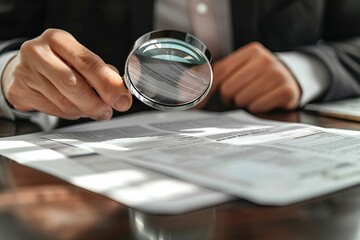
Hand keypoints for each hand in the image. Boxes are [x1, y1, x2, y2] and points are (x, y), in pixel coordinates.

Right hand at [1, 28, 131, 119]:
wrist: (24, 69)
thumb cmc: (59, 63)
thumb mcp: (78, 59)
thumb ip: (102, 73)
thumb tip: (121, 93)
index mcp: (57, 39)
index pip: (87, 61)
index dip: (108, 83)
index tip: (122, 99)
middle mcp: (38, 52)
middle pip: (73, 84)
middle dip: (96, 103)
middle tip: (107, 111)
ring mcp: (25, 72)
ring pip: (63, 102)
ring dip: (84, 111)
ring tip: (92, 110)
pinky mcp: (20, 92)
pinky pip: (53, 111)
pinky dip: (70, 115)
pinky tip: (73, 109)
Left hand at [198, 42, 300, 112]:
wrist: (291, 80)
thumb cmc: (259, 77)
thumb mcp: (241, 69)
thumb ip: (217, 75)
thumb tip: (187, 90)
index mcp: (251, 51)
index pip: (219, 72)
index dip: (209, 90)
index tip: (203, 101)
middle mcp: (264, 60)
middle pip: (228, 88)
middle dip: (229, 97)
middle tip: (237, 96)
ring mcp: (277, 74)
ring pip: (241, 99)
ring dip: (243, 104)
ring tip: (251, 97)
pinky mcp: (286, 90)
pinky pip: (256, 107)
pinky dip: (256, 109)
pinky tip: (262, 102)